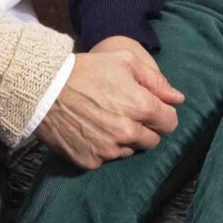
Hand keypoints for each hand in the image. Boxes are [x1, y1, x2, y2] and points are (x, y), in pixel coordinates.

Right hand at [38, 37, 184, 168]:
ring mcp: (107, 149)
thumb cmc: (87, 70)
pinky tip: (91, 129)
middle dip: (145, 127)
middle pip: (152, 140)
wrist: (43, 89)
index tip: (151, 108)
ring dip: (125, 139)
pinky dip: (103, 147)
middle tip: (126, 112)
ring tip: (105, 119)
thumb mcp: (125, 61)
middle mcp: (127, 132)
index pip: (170, 122)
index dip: (162, 114)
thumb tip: (178, 98)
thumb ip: (156, 81)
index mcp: (140, 107)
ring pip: (130, 150)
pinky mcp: (90, 161)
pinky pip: (107, 159)